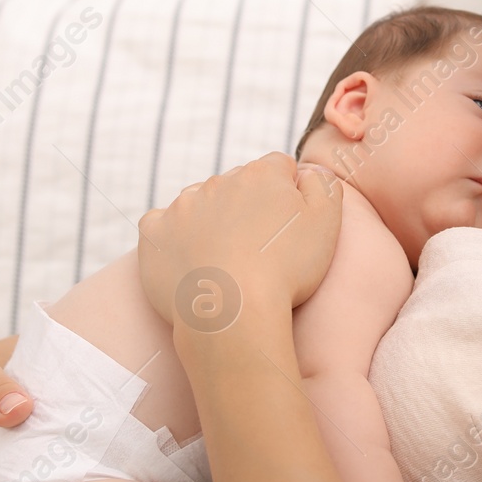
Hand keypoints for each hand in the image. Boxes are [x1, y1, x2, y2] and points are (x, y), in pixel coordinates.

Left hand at [136, 152, 343, 328]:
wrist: (233, 314)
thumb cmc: (286, 271)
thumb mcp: (327, 223)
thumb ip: (324, 185)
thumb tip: (310, 171)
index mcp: (261, 174)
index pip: (278, 168)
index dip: (287, 193)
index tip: (288, 226)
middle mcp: (218, 181)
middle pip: (237, 185)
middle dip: (247, 207)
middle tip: (259, 249)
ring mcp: (182, 206)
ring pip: (199, 203)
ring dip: (211, 220)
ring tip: (225, 260)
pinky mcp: (154, 233)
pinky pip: (160, 224)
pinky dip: (172, 237)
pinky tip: (188, 259)